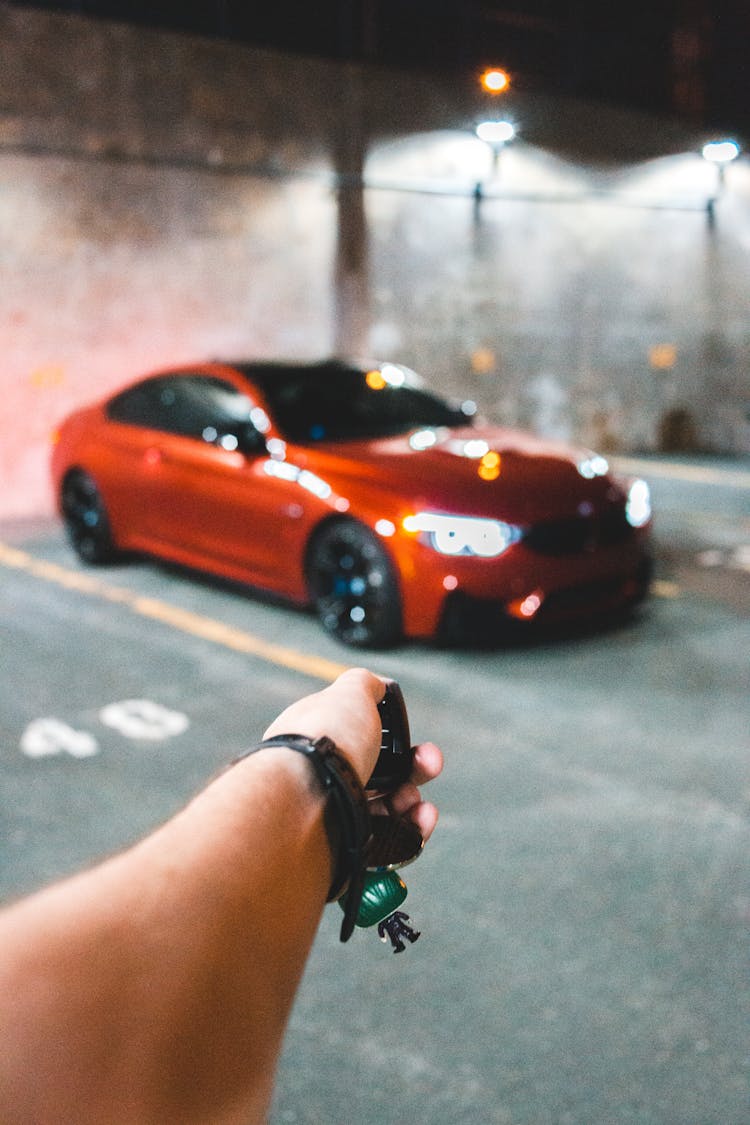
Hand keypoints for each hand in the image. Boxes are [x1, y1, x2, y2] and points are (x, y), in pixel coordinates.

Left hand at [263, 668, 442, 843]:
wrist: (305, 797)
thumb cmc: (325, 739)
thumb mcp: (348, 693)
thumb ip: (365, 685)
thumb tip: (376, 686)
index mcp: (320, 740)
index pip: (361, 739)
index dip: (392, 736)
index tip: (409, 734)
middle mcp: (325, 777)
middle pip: (381, 774)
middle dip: (415, 768)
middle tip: (429, 762)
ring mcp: (335, 815)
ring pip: (388, 810)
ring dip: (414, 802)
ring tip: (417, 803)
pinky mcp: (347, 848)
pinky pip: (389, 844)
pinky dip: (412, 833)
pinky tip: (421, 822)